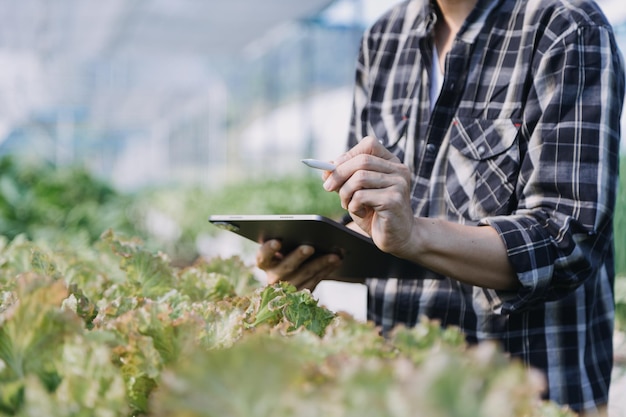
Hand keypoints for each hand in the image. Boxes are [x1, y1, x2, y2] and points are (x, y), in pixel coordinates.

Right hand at [255, 240, 341, 290]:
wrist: (293, 276)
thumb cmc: (289, 252)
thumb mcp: (285, 247)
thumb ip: (290, 240)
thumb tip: (305, 231)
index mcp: (265, 263)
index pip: (262, 257)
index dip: (268, 250)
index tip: (277, 241)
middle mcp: (273, 278)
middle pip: (286, 267)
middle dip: (298, 256)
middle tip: (310, 247)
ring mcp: (288, 290)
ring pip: (305, 275)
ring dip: (321, 263)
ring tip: (334, 254)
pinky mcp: (303, 296)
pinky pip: (316, 281)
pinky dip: (327, 269)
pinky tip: (337, 260)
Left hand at [322, 136, 415, 257]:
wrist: (398, 238)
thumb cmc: (377, 214)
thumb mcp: (357, 192)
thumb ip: (345, 178)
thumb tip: (326, 168)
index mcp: (392, 164)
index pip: (369, 145)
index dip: (348, 155)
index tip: (334, 169)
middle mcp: (399, 171)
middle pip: (362, 160)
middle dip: (339, 174)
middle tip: (328, 187)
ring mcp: (398, 184)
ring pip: (359, 178)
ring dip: (345, 193)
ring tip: (348, 204)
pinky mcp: (393, 200)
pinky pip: (361, 196)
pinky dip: (353, 206)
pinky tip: (361, 212)